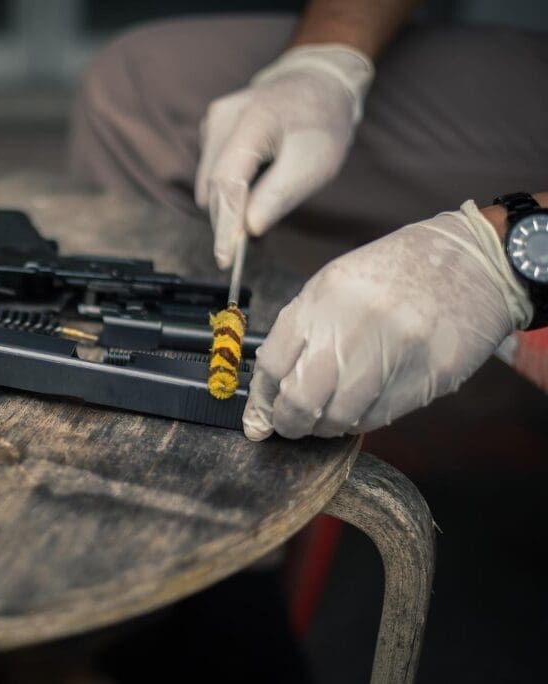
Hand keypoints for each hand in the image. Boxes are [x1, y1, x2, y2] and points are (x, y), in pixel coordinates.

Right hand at [195, 45, 373, 268]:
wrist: (318, 80)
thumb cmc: (321, 121)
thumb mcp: (314, 162)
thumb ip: (279, 195)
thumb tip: (248, 230)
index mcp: (252, 122)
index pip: (227, 184)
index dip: (225, 226)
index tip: (226, 260)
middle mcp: (222, 118)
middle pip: (213, 186)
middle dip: (227, 219)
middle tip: (249, 244)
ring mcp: (213, 120)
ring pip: (209, 181)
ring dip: (228, 204)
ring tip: (261, 204)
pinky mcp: (212, 126)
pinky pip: (212, 169)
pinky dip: (229, 187)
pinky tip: (254, 184)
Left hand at [243, 201, 533, 439]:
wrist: (473, 263)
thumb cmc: (395, 273)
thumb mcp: (335, 283)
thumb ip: (302, 328)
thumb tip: (270, 383)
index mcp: (323, 298)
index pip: (272, 364)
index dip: (260, 399)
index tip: (257, 416)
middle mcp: (354, 327)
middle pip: (300, 400)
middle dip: (287, 422)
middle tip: (286, 426)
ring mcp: (391, 356)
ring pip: (338, 417)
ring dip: (323, 427)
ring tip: (323, 418)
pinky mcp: (424, 380)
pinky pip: (375, 419)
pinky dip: (357, 422)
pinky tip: (355, 409)